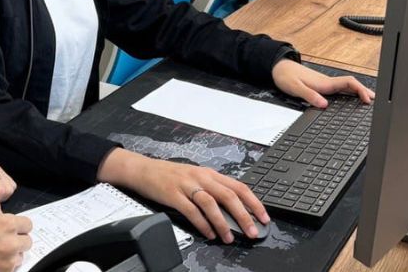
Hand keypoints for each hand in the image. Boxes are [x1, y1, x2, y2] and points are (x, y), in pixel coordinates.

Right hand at [0, 203, 32, 271]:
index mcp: (7, 224)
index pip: (27, 224)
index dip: (19, 224)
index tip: (11, 226)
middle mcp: (12, 242)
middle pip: (27, 241)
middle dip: (18, 239)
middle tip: (5, 239)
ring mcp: (9, 260)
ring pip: (20, 255)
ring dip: (13, 253)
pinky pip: (12, 267)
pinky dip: (6, 264)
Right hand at [98, 149, 265, 242]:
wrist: (144, 170)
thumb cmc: (171, 175)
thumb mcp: (196, 177)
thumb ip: (214, 190)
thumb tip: (235, 211)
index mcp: (210, 173)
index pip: (239, 187)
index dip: (254, 203)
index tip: (264, 218)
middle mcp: (201, 177)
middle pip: (228, 196)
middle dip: (244, 216)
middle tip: (252, 231)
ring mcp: (186, 185)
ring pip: (211, 203)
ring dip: (223, 222)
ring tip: (229, 237)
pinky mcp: (173, 194)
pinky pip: (191, 210)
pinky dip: (202, 223)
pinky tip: (208, 233)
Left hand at [271, 58, 374, 107]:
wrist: (277, 67)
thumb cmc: (285, 76)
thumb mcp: (295, 88)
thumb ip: (309, 95)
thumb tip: (324, 105)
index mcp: (324, 83)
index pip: (349, 82)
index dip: (361, 90)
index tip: (368, 99)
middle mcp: (327, 82)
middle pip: (351, 85)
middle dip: (364, 92)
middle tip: (376, 102)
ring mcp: (324, 83)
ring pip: (346, 87)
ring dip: (358, 93)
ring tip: (367, 101)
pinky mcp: (320, 85)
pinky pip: (339, 89)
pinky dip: (348, 93)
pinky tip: (350, 99)